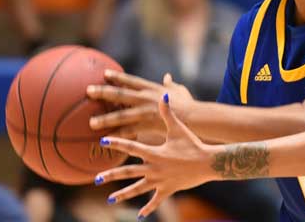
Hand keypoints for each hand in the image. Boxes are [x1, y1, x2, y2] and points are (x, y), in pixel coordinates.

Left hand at [87, 71, 193, 144]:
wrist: (196, 120)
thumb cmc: (189, 105)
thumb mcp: (180, 91)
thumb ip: (171, 84)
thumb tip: (167, 76)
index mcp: (152, 89)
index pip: (131, 81)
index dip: (117, 77)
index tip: (103, 74)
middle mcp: (146, 100)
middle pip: (121, 95)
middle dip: (104, 92)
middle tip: (88, 90)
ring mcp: (146, 114)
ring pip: (122, 116)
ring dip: (105, 119)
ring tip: (91, 123)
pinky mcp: (148, 128)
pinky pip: (129, 133)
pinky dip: (117, 138)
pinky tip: (105, 143)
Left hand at [95, 95, 212, 218]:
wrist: (208, 163)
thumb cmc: (193, 144)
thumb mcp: (179, 128)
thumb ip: (168, 112)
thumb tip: (164, 94)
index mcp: (155, 153)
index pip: (131, 147)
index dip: (117, 143)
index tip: (102, 141)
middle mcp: (154, 168)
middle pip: (129, 172)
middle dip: (112, 175)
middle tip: (97, 178)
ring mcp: (160, 181)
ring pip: (138, 189)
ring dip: (123, 195)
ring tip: (110, 200)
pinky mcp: (168, 190)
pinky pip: (156, 200)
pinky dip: (148, 208)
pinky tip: (140, 215)